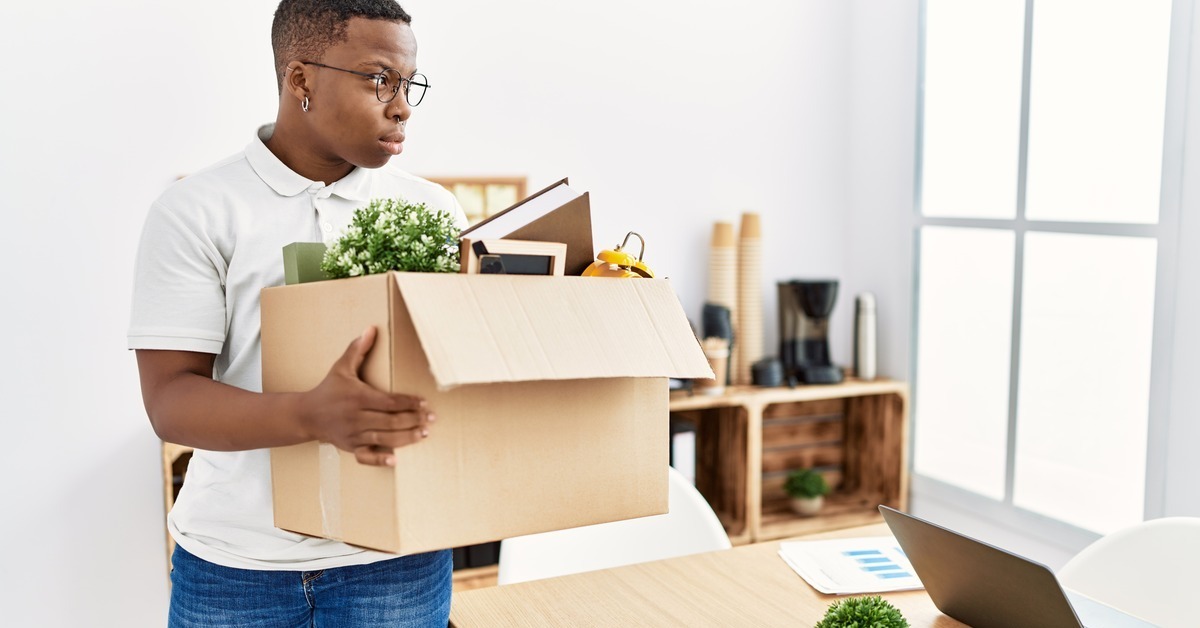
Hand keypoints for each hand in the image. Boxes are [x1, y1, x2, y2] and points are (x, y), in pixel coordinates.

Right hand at [299, 326, 433, 465]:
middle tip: (431, 418)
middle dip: (413, 420)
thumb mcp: (341, 367)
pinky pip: (366, 457)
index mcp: (357, 398)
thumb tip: (371, 329)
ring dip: (406, 438)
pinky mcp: (350, 448)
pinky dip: (380, 460)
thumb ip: (357, 349)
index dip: (409, 403)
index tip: (424, 403)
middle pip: (390, 422)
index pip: (389, 402)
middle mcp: (356, 418)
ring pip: (384, 439)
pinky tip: (395, 460)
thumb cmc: (328, 390)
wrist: (306, 415)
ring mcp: (353, 435)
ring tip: (424, 433)